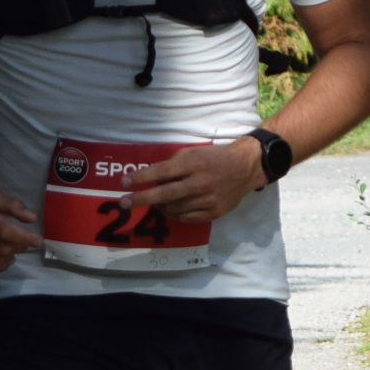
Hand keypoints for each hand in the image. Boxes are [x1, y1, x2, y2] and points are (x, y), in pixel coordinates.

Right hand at [0, 180, 39, 273]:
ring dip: (9, 258)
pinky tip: (3, 261)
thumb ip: (12, 205)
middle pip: (0, 248)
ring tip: (15, 251)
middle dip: (18, 248)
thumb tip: (32, 219)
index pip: (5, 231)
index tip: (38, 241)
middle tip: (26, 244)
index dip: (24, 238)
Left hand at [124, 139, 265, 223]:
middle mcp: (200, 182)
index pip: (162, 172)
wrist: (245, 167)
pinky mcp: (213, 212)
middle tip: (124, 202)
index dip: (142, 177)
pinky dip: (174, 214)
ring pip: (174, 209)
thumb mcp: (194, 152)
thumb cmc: (215, 157)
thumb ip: (174, 163)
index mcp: (194, 163)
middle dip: (141, 198)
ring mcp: (207, 200)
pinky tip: (169, 209)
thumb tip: (151, 177)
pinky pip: (186, 218)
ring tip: (153, 202)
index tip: (124, 181)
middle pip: (165, 194)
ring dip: (159, 206)